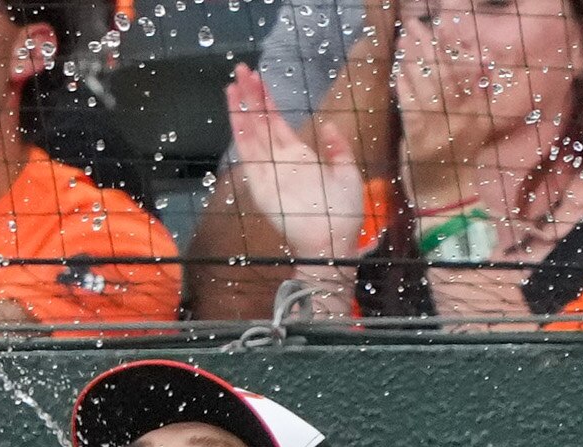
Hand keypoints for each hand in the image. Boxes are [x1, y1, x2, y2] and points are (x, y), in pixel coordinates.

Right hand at [228, 67, 364, 266]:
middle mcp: (280, 160)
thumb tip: (329, 125)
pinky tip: (235, 109)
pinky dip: (239, 129)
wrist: (332, 242)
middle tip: (242, 68)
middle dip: (251, 96)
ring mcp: (268, 170)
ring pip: (250, 132)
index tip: (259, 79)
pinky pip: (247, 152)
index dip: (267, 101)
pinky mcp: (260, 182)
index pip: (278, 123)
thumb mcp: (348, 174)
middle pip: (261, 122)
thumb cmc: (343, 215)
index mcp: (299, 157)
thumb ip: (339, 149)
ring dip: (241, 107)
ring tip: (234, 82)